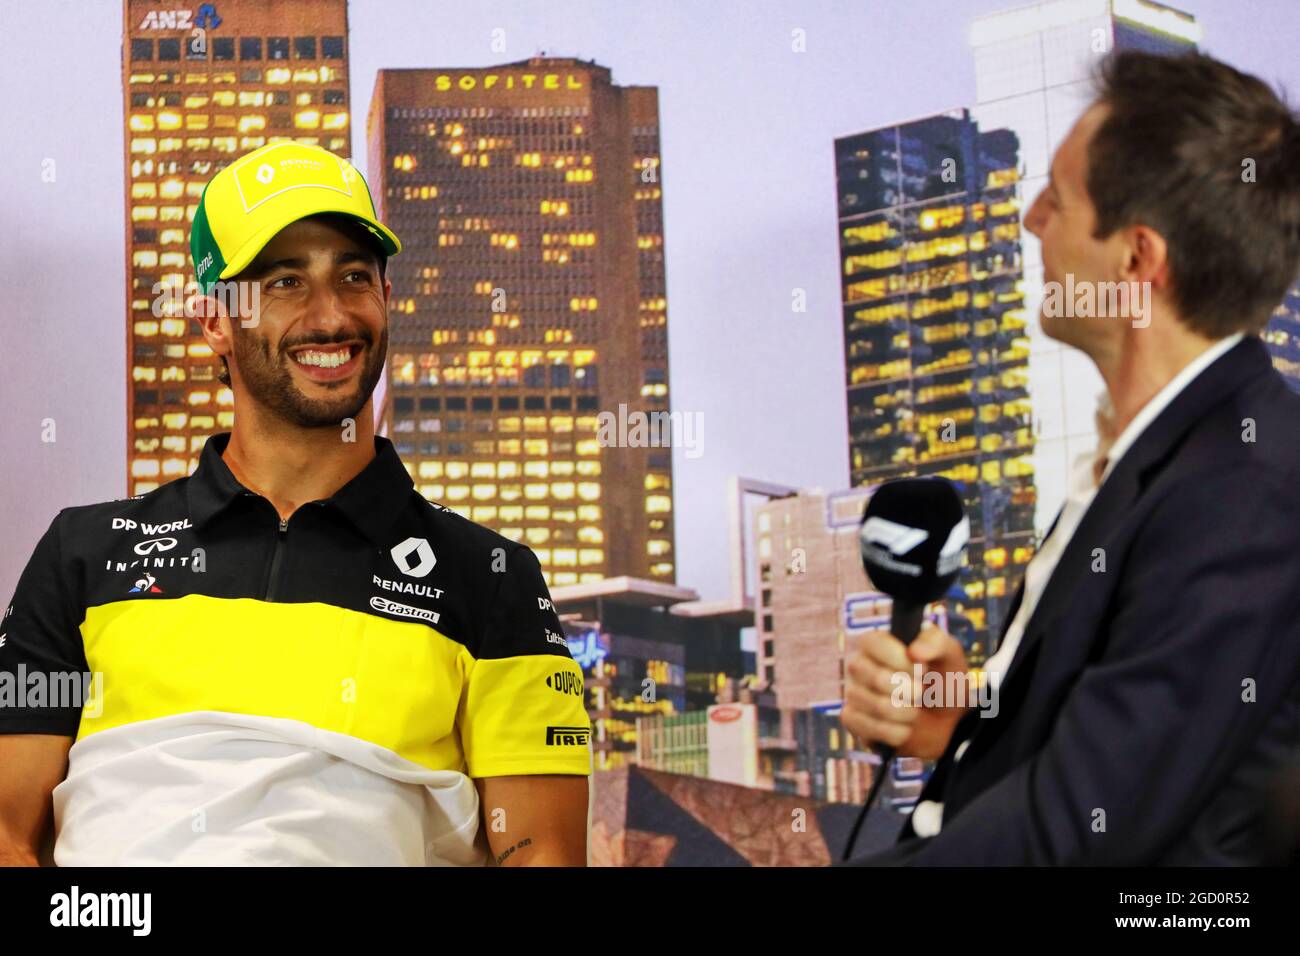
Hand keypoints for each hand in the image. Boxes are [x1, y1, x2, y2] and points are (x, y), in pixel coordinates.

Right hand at [842, 622, 971, 760]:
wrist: (946, 722)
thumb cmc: (942, 682)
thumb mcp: (949, 655)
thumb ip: (936, 643)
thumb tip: (914, 652)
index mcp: (876, 643)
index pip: (871, 643)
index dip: (900, 659)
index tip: (922, 669)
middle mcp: (858, 665)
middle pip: (876, 677)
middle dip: (910, 691)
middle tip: (921, 692)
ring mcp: (853, 693)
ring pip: (877, 706)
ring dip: (907, 714)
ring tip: (915, 711)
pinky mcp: (853, 721)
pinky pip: (869, 728)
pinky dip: (897, 733)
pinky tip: (904, 728)